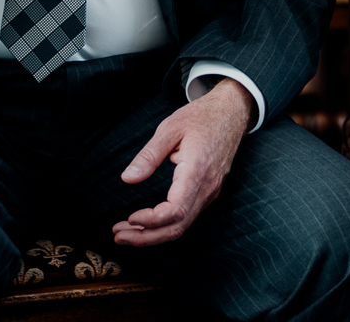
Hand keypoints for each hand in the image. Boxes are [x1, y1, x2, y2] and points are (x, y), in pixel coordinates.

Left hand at [114, 78, 252, 246]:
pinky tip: (146, 222)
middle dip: (146, 237)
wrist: (232, 112)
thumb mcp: (171, 128)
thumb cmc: (202, 117)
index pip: (176, 210)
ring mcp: (211, 191)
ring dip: (153, 234)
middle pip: (178, 227)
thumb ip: (149, 155)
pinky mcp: (209, 192)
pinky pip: (187, 217)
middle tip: (117, 236)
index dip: (151, 221)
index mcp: (198, 170)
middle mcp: (208, 186)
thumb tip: (127, 178)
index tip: (129, 218)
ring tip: (125, 232)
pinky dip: (165, 226)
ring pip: (183, 226)